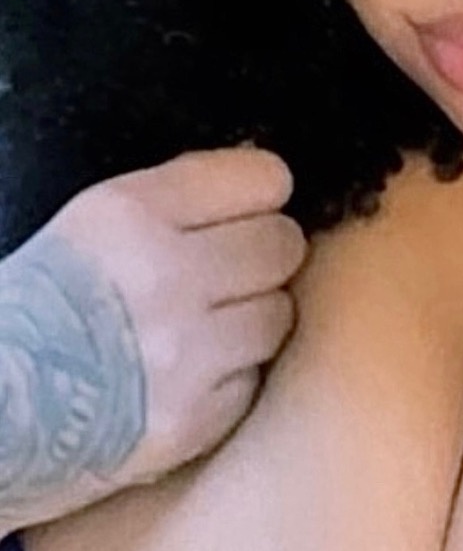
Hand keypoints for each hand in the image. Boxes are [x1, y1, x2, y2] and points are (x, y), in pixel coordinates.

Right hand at [5, 146, 306, 513]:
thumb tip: (264, 182)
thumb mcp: (94, 222)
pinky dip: (232, 375)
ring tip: (208, 324)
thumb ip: (180, 196)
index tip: (252, 206)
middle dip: (265, 253)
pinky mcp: (193, 420)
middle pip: (283, 245)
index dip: (263, 192)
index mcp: (132, 214)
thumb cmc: (42, 304)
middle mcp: (165, 278)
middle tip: (233, 268)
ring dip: (253, 316)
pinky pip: (253, 378)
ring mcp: (183, 355)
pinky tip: (192, 371)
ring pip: (279, 313)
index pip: (262, 179)